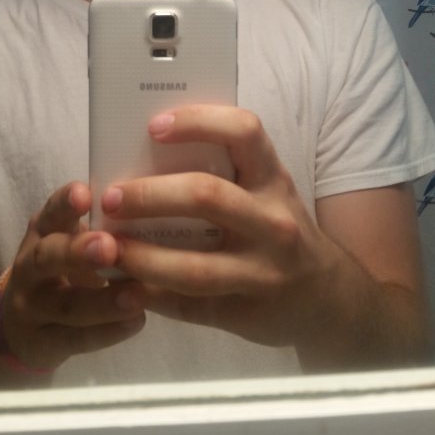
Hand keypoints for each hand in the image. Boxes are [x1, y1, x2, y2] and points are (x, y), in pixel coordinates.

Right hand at [0, 181, 146, 370]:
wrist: (20, 329)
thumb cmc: (62, 270)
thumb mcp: (69, 242)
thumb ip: (100, 226)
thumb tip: (154, 206)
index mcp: (42, 233)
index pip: (50, 213)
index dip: (64, 203)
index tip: (85, 194)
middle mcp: (31, 267)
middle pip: (47, 257)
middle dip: (77, 251)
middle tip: (109, 246)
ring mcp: (33, 308)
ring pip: (65, 305)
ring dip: (102, 301)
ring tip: (136, 295)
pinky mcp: (45, 343)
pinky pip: (76, 339)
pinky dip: (108, 332)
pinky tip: (137, 322)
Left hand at [100, 105, 339, 348]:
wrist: (328, 297)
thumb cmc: (278, 230)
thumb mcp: (265, 194)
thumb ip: (223, 174)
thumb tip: (141, 156)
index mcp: (272, 179)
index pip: (244, 132)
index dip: (198, 122)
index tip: (153, 126)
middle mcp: (273, 221)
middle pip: (206, 196)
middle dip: (149, 195)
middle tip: (110, 198)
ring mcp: (263, 271)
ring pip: (193, 267)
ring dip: (141, 257)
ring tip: (107, 249)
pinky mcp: (246, 312)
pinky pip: (189, 306)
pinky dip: (150, 295)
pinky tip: (124, 287)